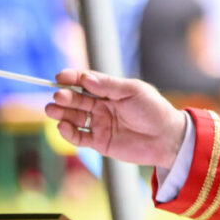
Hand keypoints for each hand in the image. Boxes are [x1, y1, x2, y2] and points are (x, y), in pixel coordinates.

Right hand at [45, 70, 186, 169]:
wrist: (167, 138)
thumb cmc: (153, 109)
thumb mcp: (133, 91)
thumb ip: (109, 86)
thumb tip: (85, 78)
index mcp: (109, 90)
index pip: (85, 82)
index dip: (72, 78)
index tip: (60, 76)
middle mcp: (101, 106)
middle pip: (76, 99)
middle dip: (64, 96)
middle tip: (58, 96)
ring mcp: (99, 124)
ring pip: (74, 117)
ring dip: (61, 113)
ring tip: (52, 109)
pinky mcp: (99, 142)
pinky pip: (79, 137)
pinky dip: (68, 132)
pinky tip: (62, 126)